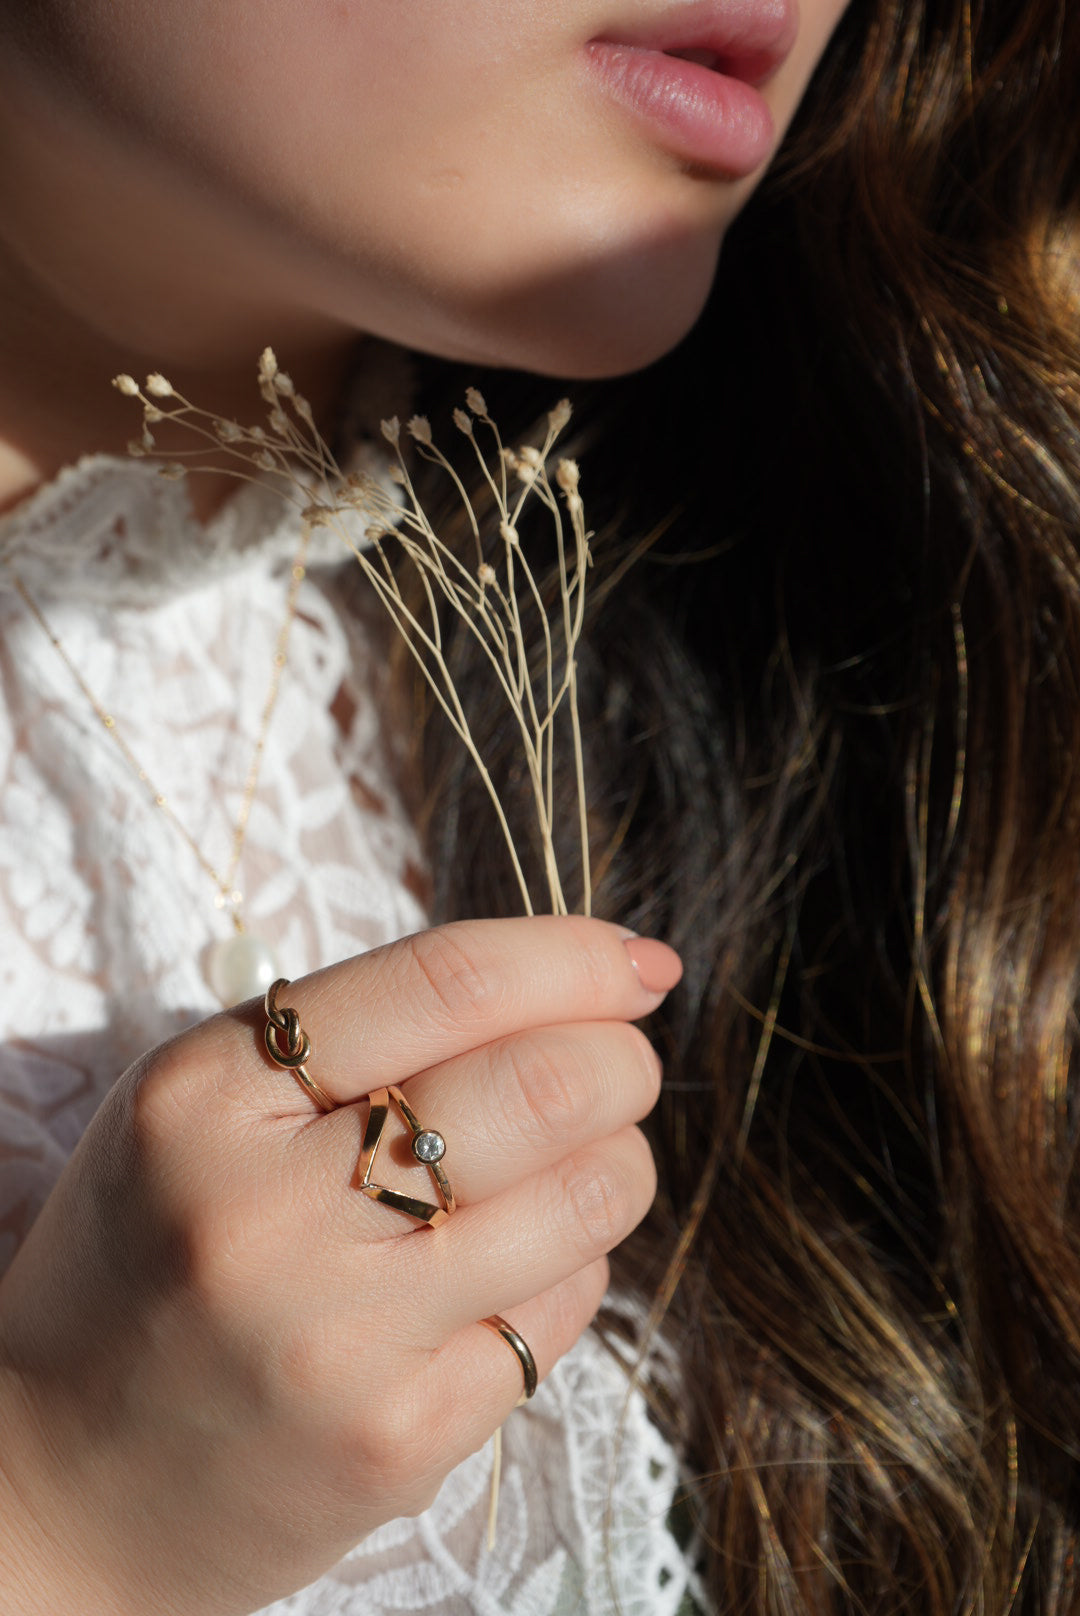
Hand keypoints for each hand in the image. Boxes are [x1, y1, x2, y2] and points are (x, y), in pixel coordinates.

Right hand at [0, 915, 680, 1615]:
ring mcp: (337, 1342)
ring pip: (584, 1201)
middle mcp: (268, 1217)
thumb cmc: (150, 1256)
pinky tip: (519, 1265)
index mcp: (206, 1099)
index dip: (573, 956)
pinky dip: (572, 1267)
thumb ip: (358, 1033)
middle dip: (619, 1058)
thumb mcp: (201, 1107)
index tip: (637, 965)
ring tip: (582, 1158)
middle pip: (540, 1086)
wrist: (56, 1484)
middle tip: (619, 1063)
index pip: (446, 980)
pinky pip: (560, 1315)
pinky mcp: (396, 1443)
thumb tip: (569, 985)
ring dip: (618, 1161)